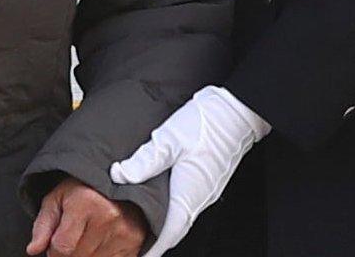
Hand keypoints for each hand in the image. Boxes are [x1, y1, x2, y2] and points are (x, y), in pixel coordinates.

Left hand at [27, 179, 149, 256]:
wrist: (119, 182)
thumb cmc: (84, 189)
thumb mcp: (57, 198)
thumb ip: (43, 225)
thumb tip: (33, 249)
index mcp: (85, 203)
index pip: (61, 248)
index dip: (53, 250)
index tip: (56, 243)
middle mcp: (108, 218)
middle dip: (70, 252)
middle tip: (73, 236)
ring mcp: (124, 232)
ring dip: (86, 255)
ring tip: (88, 236)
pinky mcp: (136, 243)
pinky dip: (102, 256)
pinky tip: (101, 242)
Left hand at [107, 86, 269, 255]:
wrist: (234, 112)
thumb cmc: (206, 123)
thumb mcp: (169, 139)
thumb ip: (144, 160)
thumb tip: (119, 175)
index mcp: (188, 195)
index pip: (166, 235)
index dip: (149, 249)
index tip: (134, 256)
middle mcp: (198, 199)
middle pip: (172, 232)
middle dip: (152, 243)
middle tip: (130, 247)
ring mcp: (203, 192)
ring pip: (179, 220)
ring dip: (161, 229)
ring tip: (140, 232)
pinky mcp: (205, 182)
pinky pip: (185, 207)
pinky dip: (170, 214)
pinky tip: (157, 206)